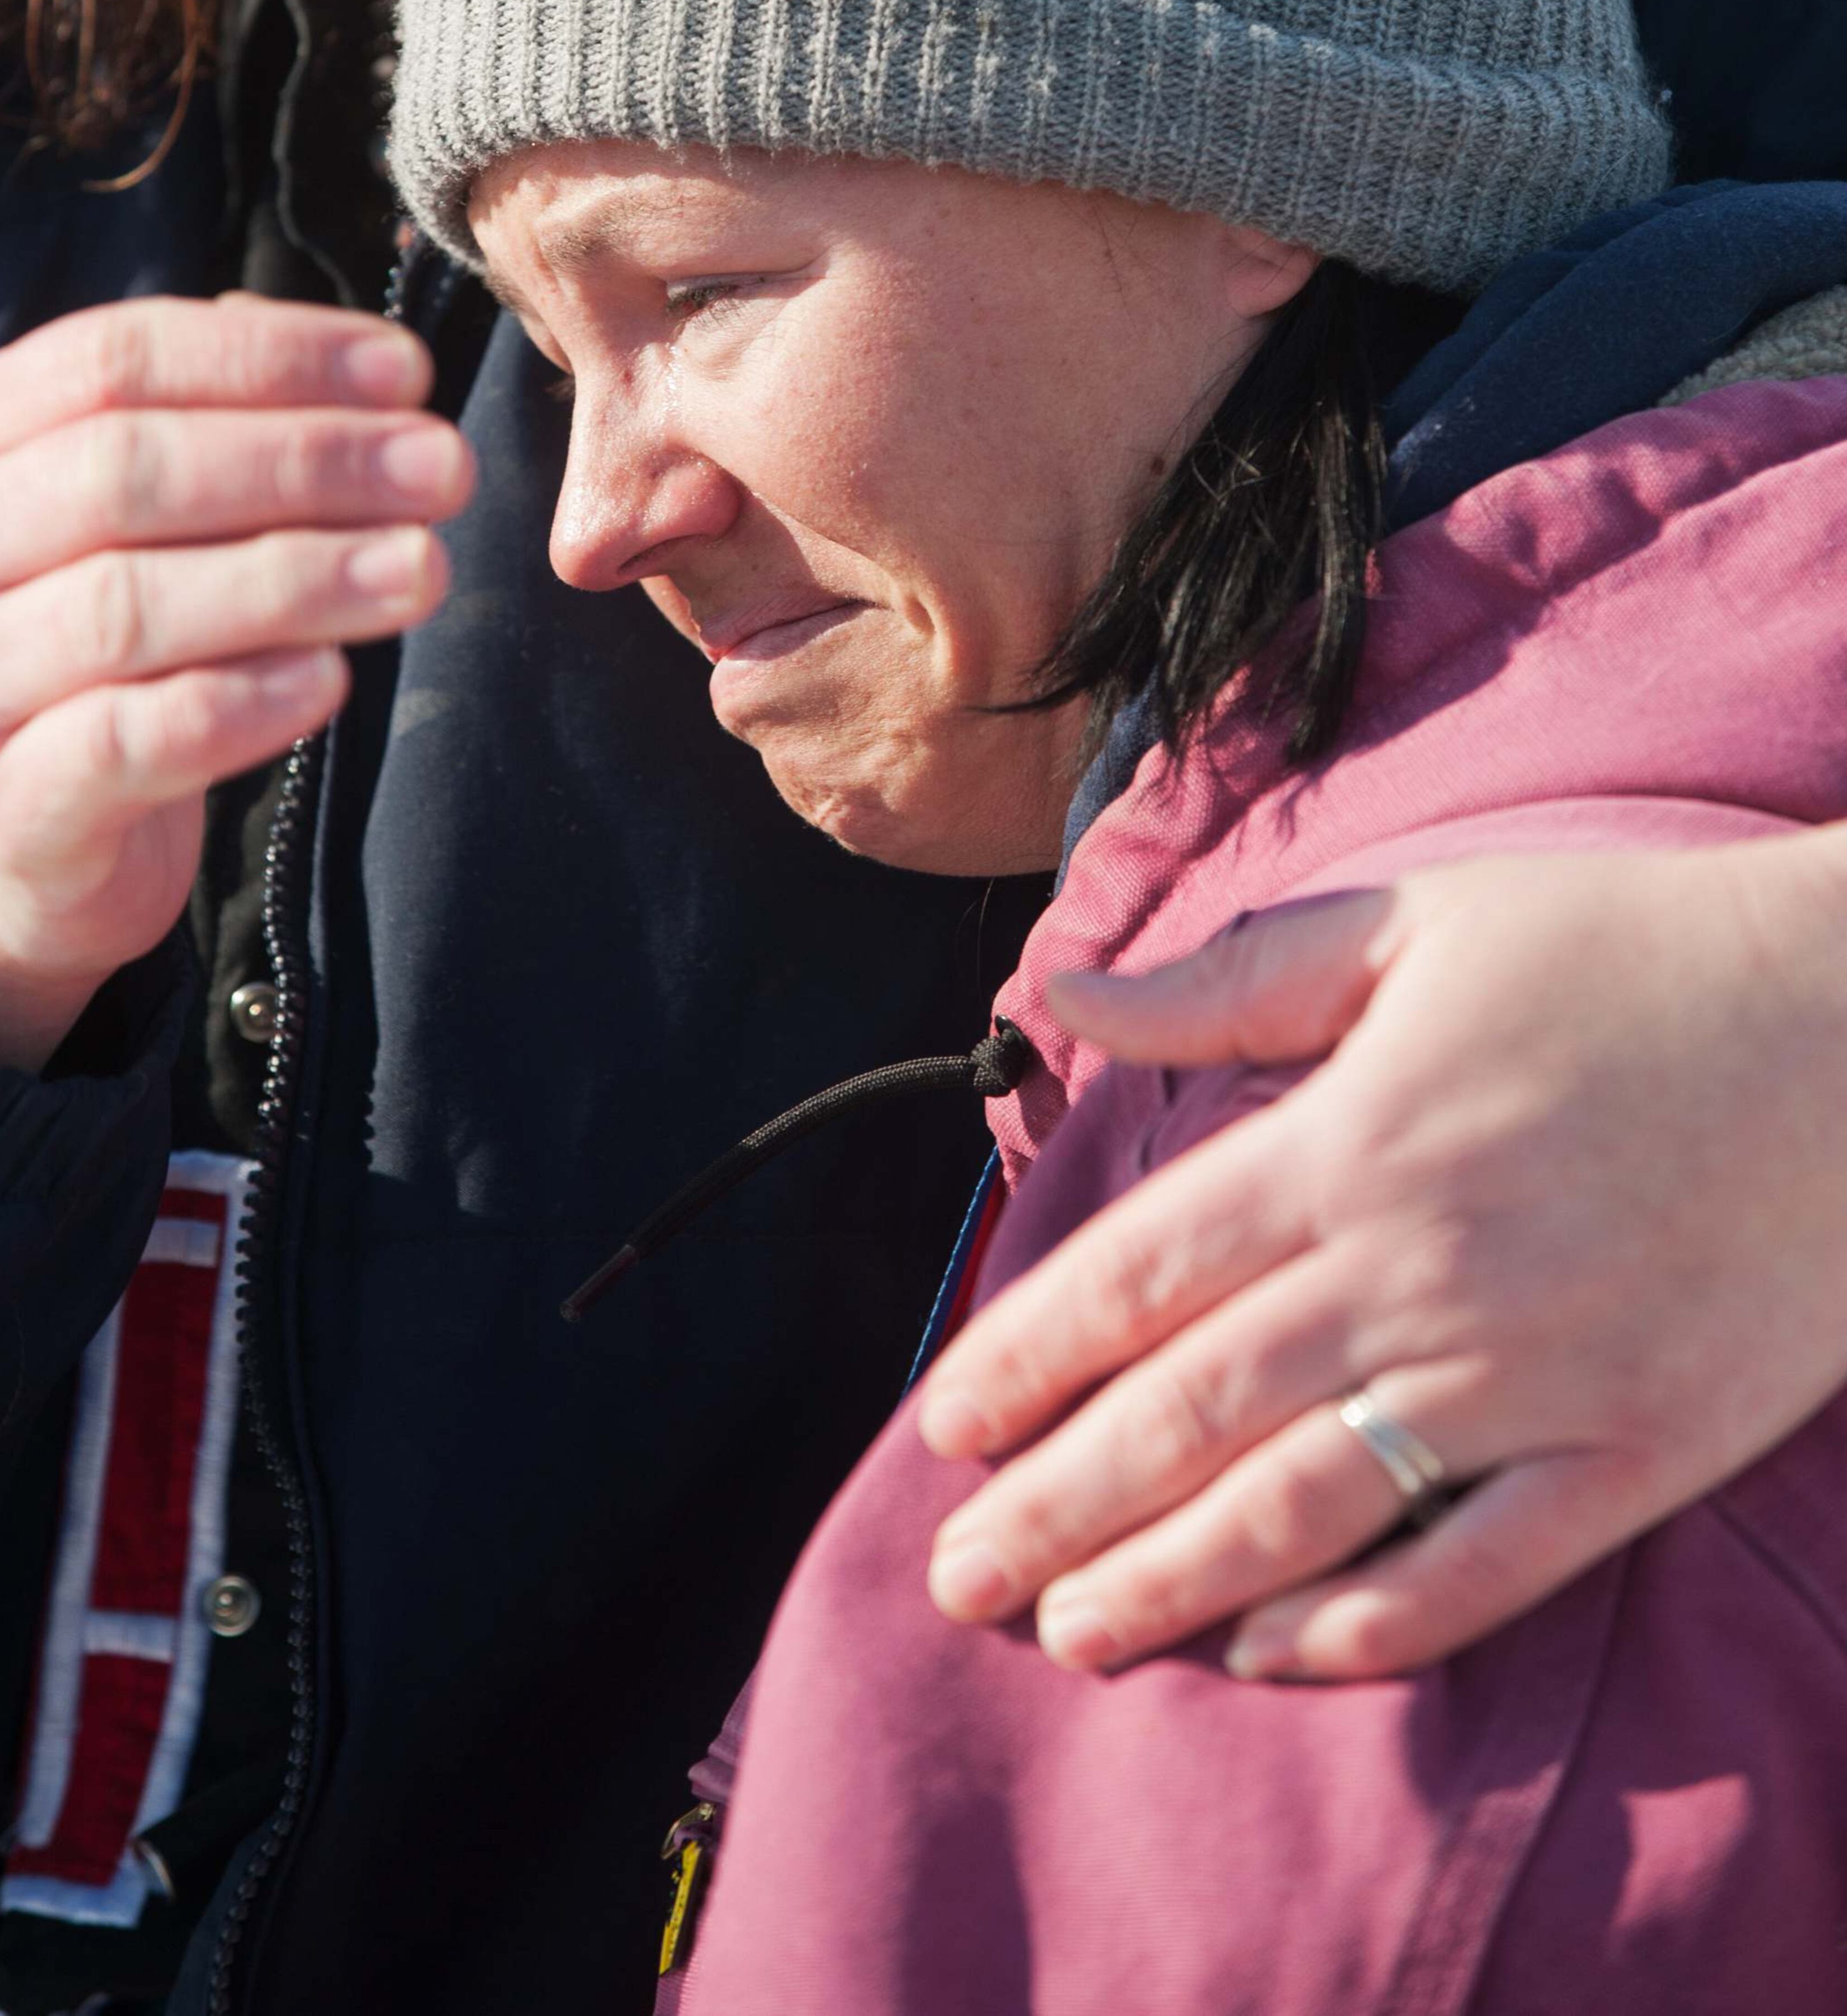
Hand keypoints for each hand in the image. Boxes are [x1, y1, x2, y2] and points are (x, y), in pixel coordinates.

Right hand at [0, 295, 471, 1068]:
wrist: (14, 838)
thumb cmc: (102, 640)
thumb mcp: (135, 516)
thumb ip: (223, 430)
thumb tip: (370, 373)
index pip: (117, 358)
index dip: (272, 355)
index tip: (408, 372)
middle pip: (123, 472)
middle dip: (304, 461)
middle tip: (441, 470)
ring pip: (125, 608)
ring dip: (294, 580)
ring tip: (420, 568)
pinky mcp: (5, 808)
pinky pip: (122, 743)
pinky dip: (237, 705)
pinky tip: (331, 679)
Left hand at [917, 830, 1846, 1678]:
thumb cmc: (1636, 953)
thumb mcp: (1421, 925)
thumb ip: (1233, 980)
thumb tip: (1064, 997)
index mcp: (1353, 1141)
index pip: (1141, 1275)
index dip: (1027, 1360)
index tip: (942, 1429)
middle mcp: (1421, 1272)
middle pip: (1193, 1410)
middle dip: (1059, 1505)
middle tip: (959, 1579)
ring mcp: (1532, 1376)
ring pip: (1307, 1507)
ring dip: (1170, 1582)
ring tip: (1069, 1633)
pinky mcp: (1638, 1450)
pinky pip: (1479, 1569)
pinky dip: (1366, 1626)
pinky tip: (1267, 1655)